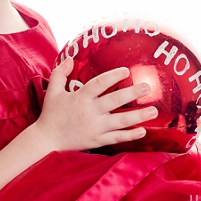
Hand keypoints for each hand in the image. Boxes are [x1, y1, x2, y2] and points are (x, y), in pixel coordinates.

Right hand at [34, 57, 158, 151]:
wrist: (47, 140)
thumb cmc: (51, 114)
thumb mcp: (53, 91)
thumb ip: (60, 74)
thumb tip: (70, 59)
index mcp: (80, 98)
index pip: (100, 83)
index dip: (113, 76)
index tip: (126, 71)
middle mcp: (90, 112)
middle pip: (115, 101)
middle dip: (132, 93)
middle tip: (147, 87)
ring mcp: (95, 127)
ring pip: (121, 121)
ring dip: (139, 116)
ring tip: (154, 110)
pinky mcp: (97, 140)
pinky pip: (117, 138)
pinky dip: (130, 135)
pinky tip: (143, 131)